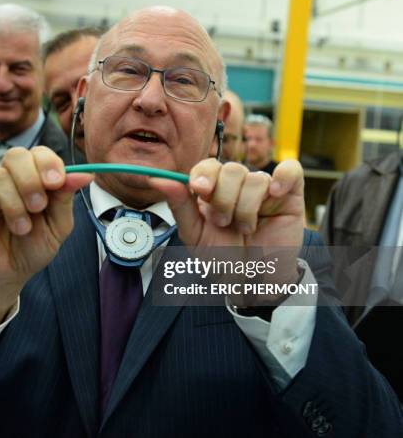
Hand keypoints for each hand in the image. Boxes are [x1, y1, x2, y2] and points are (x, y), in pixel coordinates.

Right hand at [0, 146, 92, 329]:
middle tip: (37, 207)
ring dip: (12, 206)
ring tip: (20, 229)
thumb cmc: (31, 249)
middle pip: (16, 155)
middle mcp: (8, 177)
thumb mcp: (57, 227)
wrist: (4, 275)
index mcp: (34, 178)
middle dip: (30, 181)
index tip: (56, 182)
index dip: (48, 164)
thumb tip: (86, 174)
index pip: (39, 154)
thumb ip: (66, 198)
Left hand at [149, 160, 304, 303]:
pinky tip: (274, 195)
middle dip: (225, 199)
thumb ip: (178, 205)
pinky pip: (291, 171)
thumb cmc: (222, 258)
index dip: (204, 175)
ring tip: (246, 229)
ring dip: (247, 208)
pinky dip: (283, 178)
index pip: (207, 166)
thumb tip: (157, 178)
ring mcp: (263, 189)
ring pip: (256, 178)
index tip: (201, 190)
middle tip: (224, 223)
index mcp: (212, 191)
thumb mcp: (194, 235)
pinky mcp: (289, 195)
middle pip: (231, 170)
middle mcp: (237, 186)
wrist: (251, 282)